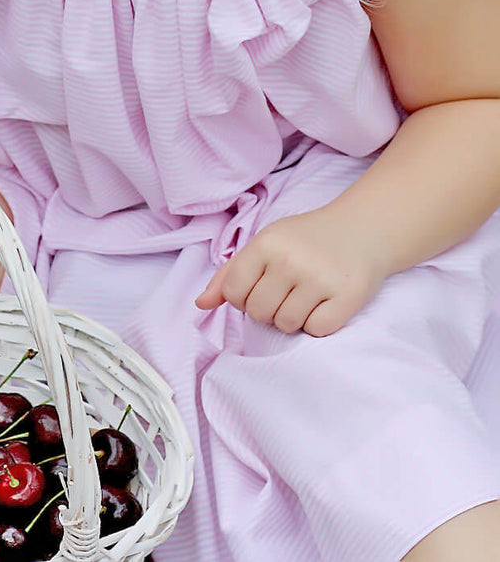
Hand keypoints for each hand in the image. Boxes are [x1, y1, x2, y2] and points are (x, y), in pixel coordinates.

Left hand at [195, 206, 386, 336]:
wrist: (360, 230)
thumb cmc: (304, 240)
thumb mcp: (264, 245)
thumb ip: (229, 274)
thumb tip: (200, 305)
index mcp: (265, 244)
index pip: (233, 291)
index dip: (240, 298)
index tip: (257, 288)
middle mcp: (290, 260)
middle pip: (258, 312)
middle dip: (266, 309)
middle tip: (284, 292)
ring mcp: (319, 279)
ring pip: (286, 325)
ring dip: (291, 318)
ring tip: (303, 297)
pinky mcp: (347, 297)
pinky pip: (316, 331)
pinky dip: (316, 324)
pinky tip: (323, 303)